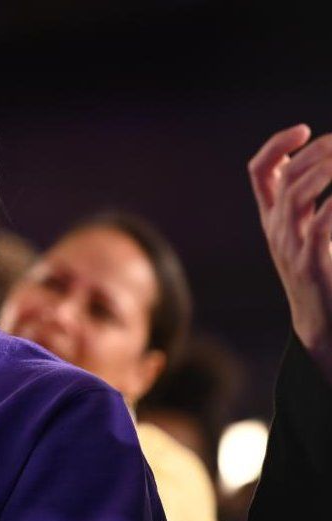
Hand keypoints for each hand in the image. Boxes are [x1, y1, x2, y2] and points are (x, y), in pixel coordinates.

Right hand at [249, 124, 331, 380]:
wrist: (320, 325)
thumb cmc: (320, 276)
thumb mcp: (305, 235)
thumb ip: (307, 205)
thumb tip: (322, 168)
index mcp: (273, 219)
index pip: (259, 171)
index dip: (276, 145)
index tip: (304, 131)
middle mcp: (277, 228)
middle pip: (285, 176)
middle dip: (315, 152)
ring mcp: (291, 245)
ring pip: (297, 194)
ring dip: (325, 171)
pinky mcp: (311, 262)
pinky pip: (321, 224)